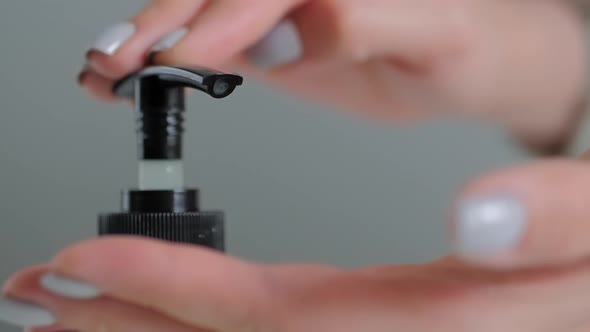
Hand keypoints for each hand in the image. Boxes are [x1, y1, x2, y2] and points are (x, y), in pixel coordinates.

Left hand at [4, 153, 589, 331]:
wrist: (586, 292)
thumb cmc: (587, 271)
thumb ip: (554, 224)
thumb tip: (480, 216)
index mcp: (425, 321)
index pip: (274, 314)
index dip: (174, 290)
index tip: (87, 264)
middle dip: (129, 319)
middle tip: (42, 294)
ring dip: (150, 321)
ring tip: (77, 300)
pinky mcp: (372, 329)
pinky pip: (273, 331)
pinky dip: (202, 319)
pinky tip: (166, 309)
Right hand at [79, 0, 587, 152]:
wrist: (462, 62)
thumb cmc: (463, 47)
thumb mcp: (437, 38)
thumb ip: (368, 23)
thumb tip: (293, 32)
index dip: (224, 18)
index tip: (186, 54)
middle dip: (165, 23)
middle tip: (119, 58)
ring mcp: (282, 5)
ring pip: (204, 8)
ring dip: (151, 36)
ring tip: (108, 66)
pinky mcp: (271, 30)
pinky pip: (213, 36)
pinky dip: (170, 54)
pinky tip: (139, 70)